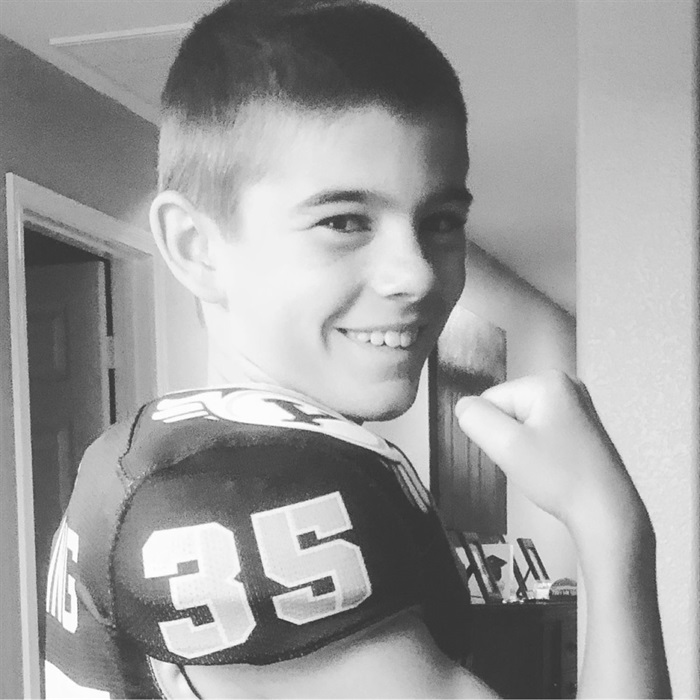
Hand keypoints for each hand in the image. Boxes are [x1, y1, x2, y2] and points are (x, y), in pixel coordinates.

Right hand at [454, 370, 647, 539]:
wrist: (606, 513)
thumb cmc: (561, 479)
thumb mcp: (507, 446)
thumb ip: (476, 419)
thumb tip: (463, 407)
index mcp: (549, 381)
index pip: (491, 400)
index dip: (496, 432)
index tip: (522, 453)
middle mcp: (565, 385)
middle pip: (507, 409)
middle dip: (510, 439)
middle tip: (534, 462)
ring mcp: (575, 405)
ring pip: (521, 423)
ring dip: (523, 447)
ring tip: (546, 465)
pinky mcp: (580, 426)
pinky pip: (539, 432)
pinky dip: (538, 451)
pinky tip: (554, 466)